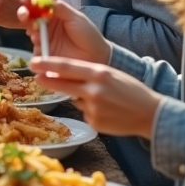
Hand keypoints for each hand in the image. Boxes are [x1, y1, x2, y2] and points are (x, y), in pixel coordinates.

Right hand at [17, 0, 111, 63]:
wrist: (96, 57)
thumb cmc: (88, 34)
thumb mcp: (76, 17)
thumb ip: (60, 8)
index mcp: (56, 11)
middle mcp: (47, 22)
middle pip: (32, 11)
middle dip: (26, 5)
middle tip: (25, 3)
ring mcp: (44, 36)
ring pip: (30, 25)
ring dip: (26, 19)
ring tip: (27, 17)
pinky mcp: (43, 50)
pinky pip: (33, 43)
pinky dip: (33, 37)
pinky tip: (36, 36)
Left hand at [30, 57, 162, 139]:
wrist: (150, 114)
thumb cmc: (131, 90)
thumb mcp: (111, 75)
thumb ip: (90, 74)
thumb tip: (65, 76)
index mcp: (100, 73)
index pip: (67, 67)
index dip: (48, 64)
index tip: (34, 62)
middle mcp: (94, 90)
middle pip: (63, 84)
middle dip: (47, 80)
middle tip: (36, 77)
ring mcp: (93, 108)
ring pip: (75, 100)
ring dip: (81, 98)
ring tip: (103, 100)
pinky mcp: (94, 122)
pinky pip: (84, 113)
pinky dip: (90, 111)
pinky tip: (106, 111)